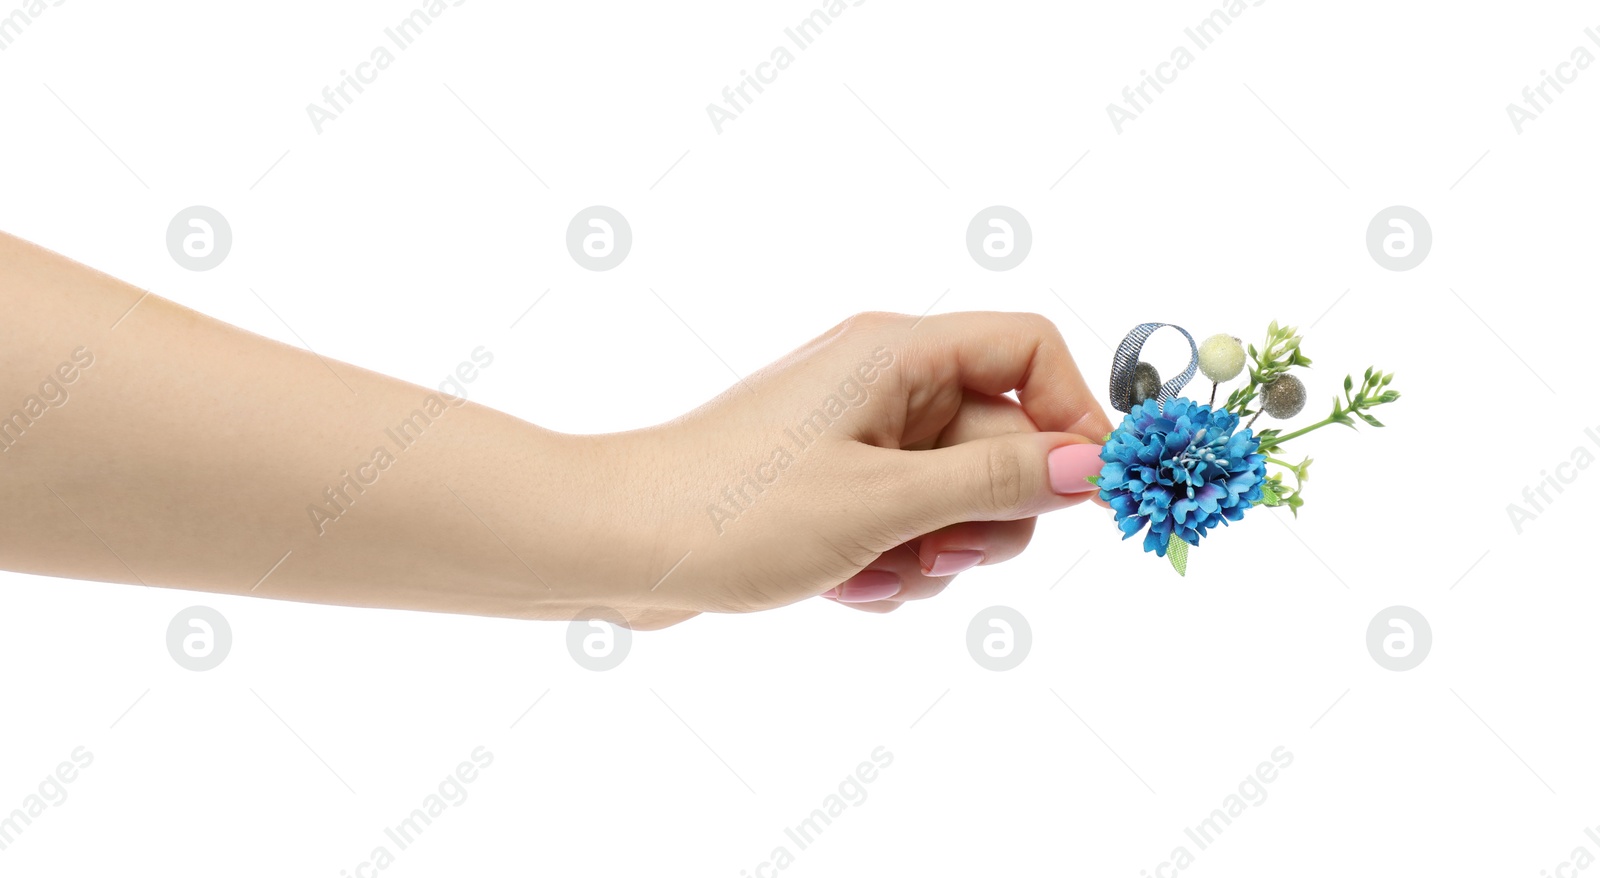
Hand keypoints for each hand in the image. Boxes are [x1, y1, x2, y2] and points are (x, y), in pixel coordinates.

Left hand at [593, 311, 1114, 626]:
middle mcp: (884, 384)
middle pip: (1003, 440)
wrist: (616, 546)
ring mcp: (859, 438)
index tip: (1091, 494)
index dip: (1075, 415)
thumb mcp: (884, 503)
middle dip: (982, 514)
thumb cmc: (735, 510)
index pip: (1029, 349)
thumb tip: (1093, 465)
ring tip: (870, 570)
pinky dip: (890, 564)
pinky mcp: (835, 487)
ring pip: (958, 497)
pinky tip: (843, 583)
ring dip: (933, 552)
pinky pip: (908, 526)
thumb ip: (997, 483)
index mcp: (897, 353)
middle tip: (937, 549)